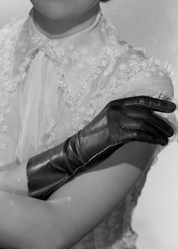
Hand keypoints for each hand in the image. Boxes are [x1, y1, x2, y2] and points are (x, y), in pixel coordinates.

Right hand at [27, 96, 174, 199]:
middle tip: (172, 130)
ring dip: (159, 132)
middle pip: (145, 113)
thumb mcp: (113, 123)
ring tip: (167, 138)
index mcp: (115, 104)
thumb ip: (128, 120)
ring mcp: (114, 120)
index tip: (172, 107)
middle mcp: (115, 109)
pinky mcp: (114, 134)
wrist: (79, 148)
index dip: (158, 103)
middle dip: (161, 122)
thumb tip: (150, 123)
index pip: (141, 100)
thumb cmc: (97, 138)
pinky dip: (152, 139)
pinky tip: (158, 143)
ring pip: (144, 123)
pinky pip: (139, 135)